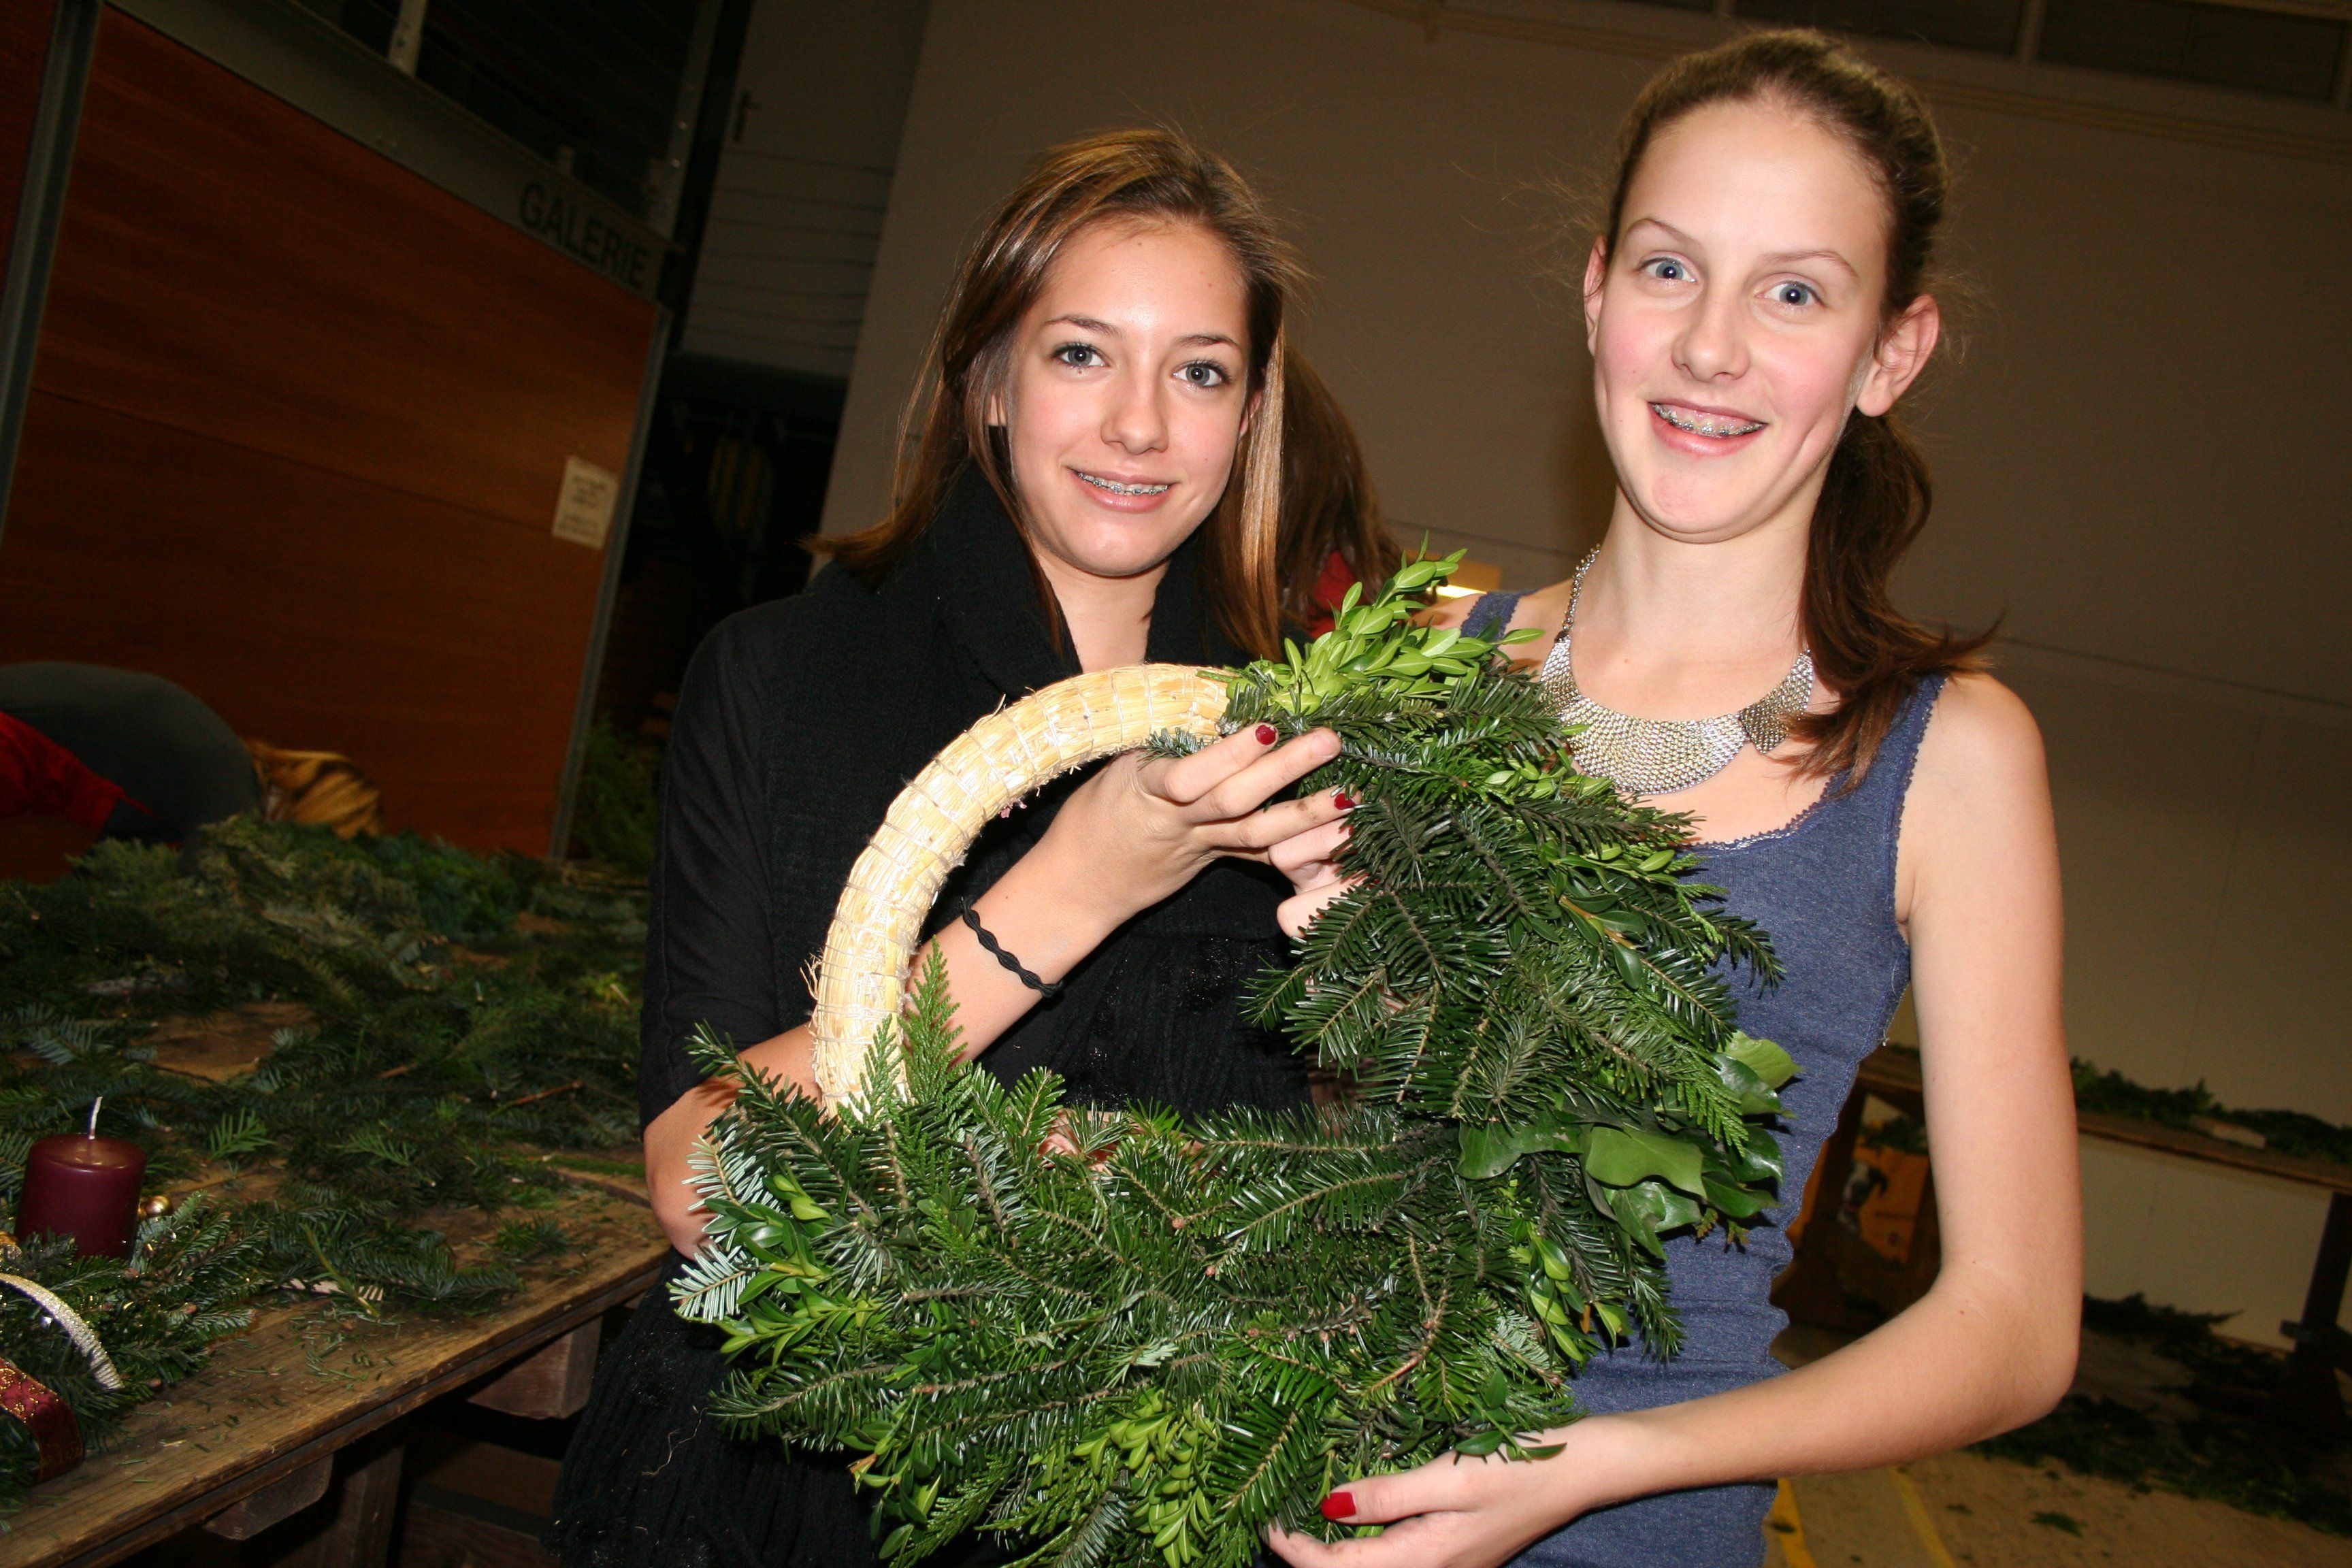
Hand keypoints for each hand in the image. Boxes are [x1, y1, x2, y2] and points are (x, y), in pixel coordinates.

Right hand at [1031, 723, 1346, 930]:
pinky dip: (1299, 847)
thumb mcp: (1116, 765)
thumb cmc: (1095, 812)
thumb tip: (1208, 688)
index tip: (1264, 728)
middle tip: (1328, 741)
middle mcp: (1178, 822)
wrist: (1081, 884)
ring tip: (1350, 797)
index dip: (1228, 755)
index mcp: (1146, 790)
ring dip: (1306, 814)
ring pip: (1257, 833)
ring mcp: (1201, 846)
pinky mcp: (1215, 861)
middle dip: (1283, 770)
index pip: (1188, 775)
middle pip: (1235, 800)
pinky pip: (1261, 857)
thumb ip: (1159, 735)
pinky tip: (1338, 837)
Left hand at [1265, 1426, 1606, 1567]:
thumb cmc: (1520, 1463)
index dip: (1298, 1552)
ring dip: (1339, 1550)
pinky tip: (1357, 1511)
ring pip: (1378, 1566)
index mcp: (1426, 1559)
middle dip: (1312, 1555)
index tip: (1266, 1523)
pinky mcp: (1460, 1548)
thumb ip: (1386, 1497)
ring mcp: (1450, 1563)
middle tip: (1276, 1517)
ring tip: (1303, 1513)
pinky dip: (1369, 1541)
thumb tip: (1327, 1507)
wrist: (1586, 1466)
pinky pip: (1400, 1555)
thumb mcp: (1448, 1475)